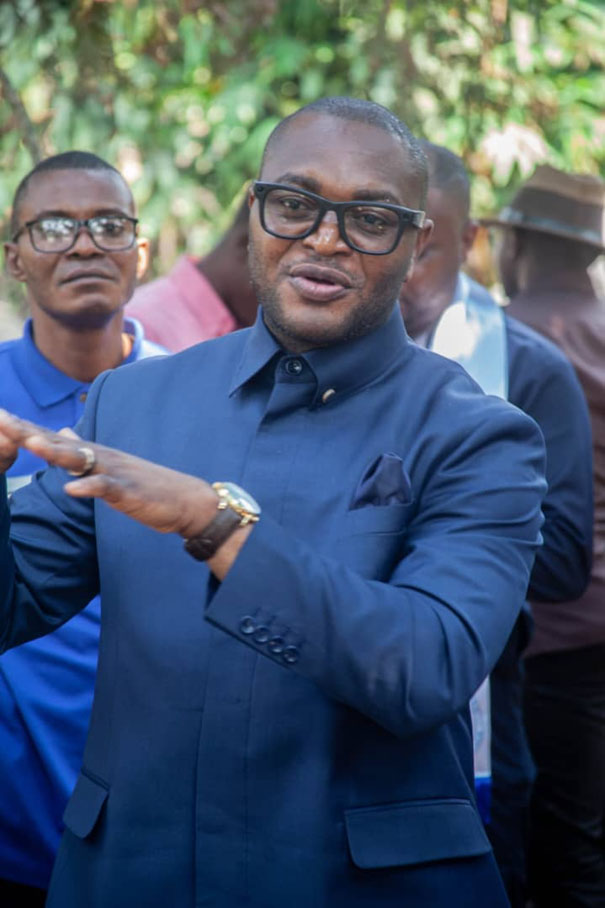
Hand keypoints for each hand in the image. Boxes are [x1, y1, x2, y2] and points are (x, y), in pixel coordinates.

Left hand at [0, 409, 218, 538]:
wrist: (185, 500)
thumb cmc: (146, 486)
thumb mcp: (110, 466)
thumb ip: (83, 449)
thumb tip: (62, 431)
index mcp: (93, 453)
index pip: (52, 438)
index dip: (24, 429)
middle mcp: (101, 457)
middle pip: (59, 443)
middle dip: (28, 433)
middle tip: (0, 421)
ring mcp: (115, 472)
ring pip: (80, 460)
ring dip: (55, 452)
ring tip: (30, 444)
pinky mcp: (129, 491)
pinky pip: (106, 488)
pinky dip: (89, 487)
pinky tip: (71, 489)